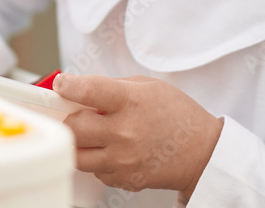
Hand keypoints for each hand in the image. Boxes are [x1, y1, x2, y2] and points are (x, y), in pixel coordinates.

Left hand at [53, 73, 223, 195]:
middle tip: (78, 114)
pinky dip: (97, 160)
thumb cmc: (177, 114)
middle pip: (74, 127)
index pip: (86, 91)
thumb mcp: (147, 86)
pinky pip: (95, 171)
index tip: (62, 85)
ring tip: (93, 134)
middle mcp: (124, 132)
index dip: (67, 86)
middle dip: (71, 118)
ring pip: (77, 154)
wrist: (202, 152)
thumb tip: (79, 89)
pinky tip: (112, 150)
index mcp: (130, 102)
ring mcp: (124, 159)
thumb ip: (111, 87)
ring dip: (80, 142)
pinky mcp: (125, 179)